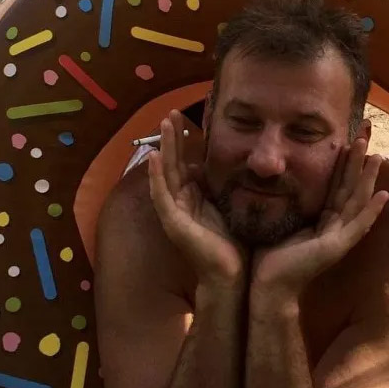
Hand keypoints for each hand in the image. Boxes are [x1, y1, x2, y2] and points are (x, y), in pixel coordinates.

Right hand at [147, 111, 246, 286]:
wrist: (232, 275)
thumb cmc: (234, 242)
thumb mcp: (229, 203)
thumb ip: (223, 184)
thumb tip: (230, 161)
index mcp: (193, 196)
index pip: (184, 162)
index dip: (183, 140)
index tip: (186, 117)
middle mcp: (180, 201)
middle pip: (172, 162)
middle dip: (172, 137)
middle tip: (172, 112)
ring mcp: (174, 212)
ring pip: (165, 173)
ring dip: (164, 147)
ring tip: (164, 123)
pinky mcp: (172, 223)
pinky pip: (161, 195)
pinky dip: (156, 175)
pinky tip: (154, 156)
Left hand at [251, 138, 388, 300]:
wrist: (266, 286)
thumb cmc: (269, 255)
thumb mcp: (281, 217)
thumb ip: (285, 199)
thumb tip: (270, 172)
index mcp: (323, 219)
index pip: (337, 183)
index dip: (344, 160)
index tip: (349, 136)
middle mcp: (335, 225)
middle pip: (351, 186)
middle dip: (359, 160)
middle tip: (367, 133)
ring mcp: (338, 237)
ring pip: (358, 201)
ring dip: (368, 178)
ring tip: (377, 156)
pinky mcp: (336, 248)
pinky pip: (358, 226)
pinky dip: (371, 210)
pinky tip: (383, 195)